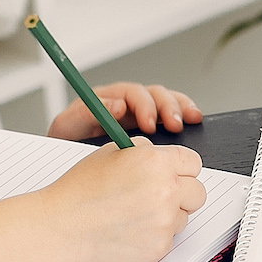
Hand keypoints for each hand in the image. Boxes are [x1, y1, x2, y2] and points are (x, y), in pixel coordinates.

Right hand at [35, 138, 206, 261]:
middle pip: (198, 191)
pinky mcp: (160, 247)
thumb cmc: (80, 189)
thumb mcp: (111, 152)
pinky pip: (170, 238)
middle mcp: (166, 191)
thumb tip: (165, 155)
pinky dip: (155, 234)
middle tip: (159, 194)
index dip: (181, 168)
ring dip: (169, 215)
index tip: (173, 173)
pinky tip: (130, 229)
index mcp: (156, 162)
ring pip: (185, 216)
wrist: (60, 226)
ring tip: (136, 213)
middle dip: (182, 192)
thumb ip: (145, 151)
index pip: (193, 162)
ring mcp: (165, 222)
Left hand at [48, 82, 202, 138]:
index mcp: (107, 101)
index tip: (149, 124)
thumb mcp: (67, 129)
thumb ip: (84, 114)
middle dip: (166, 107)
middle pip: (154, 94)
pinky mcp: (153, 129)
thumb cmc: (66, 147)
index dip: (143, 105)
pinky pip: (173, 116)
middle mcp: (127, 104)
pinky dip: (186, 115)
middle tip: (174, 125)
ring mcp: (141, 116)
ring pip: (167, 102)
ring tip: (190, 120)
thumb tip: (117, 106)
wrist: (68, 168)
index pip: (130, 93)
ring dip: (180, 109)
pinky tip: (195, 121)